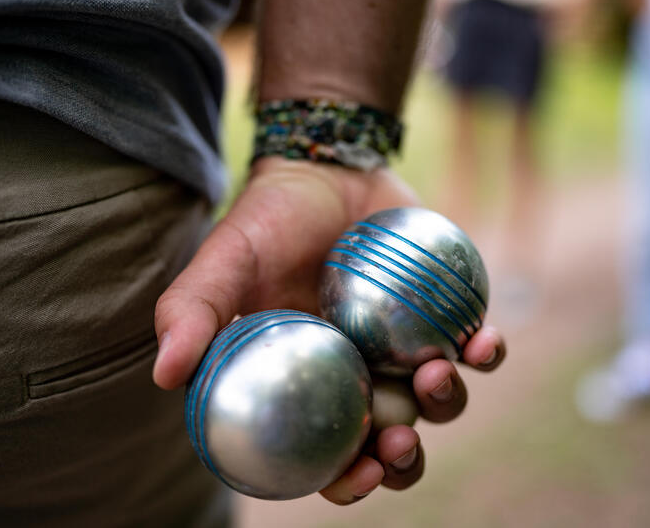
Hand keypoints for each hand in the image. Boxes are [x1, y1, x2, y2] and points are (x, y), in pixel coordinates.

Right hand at [153, 157, 505, 503]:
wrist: (325, 169)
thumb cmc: (268, 223)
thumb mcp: (223, 262)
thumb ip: (193, 313)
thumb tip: (164, 376)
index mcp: (312, 384)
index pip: (329, 453)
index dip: (346, 480)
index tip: (358, 476)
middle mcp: (362, 375)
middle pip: (392, 442)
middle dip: (405, 461)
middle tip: (400, 442)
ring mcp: (406, 346)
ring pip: (439, 402)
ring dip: (444, 402)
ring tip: (432, 372)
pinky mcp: (445, 314)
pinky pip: (474, 348)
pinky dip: (485, 352)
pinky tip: (481, 341)